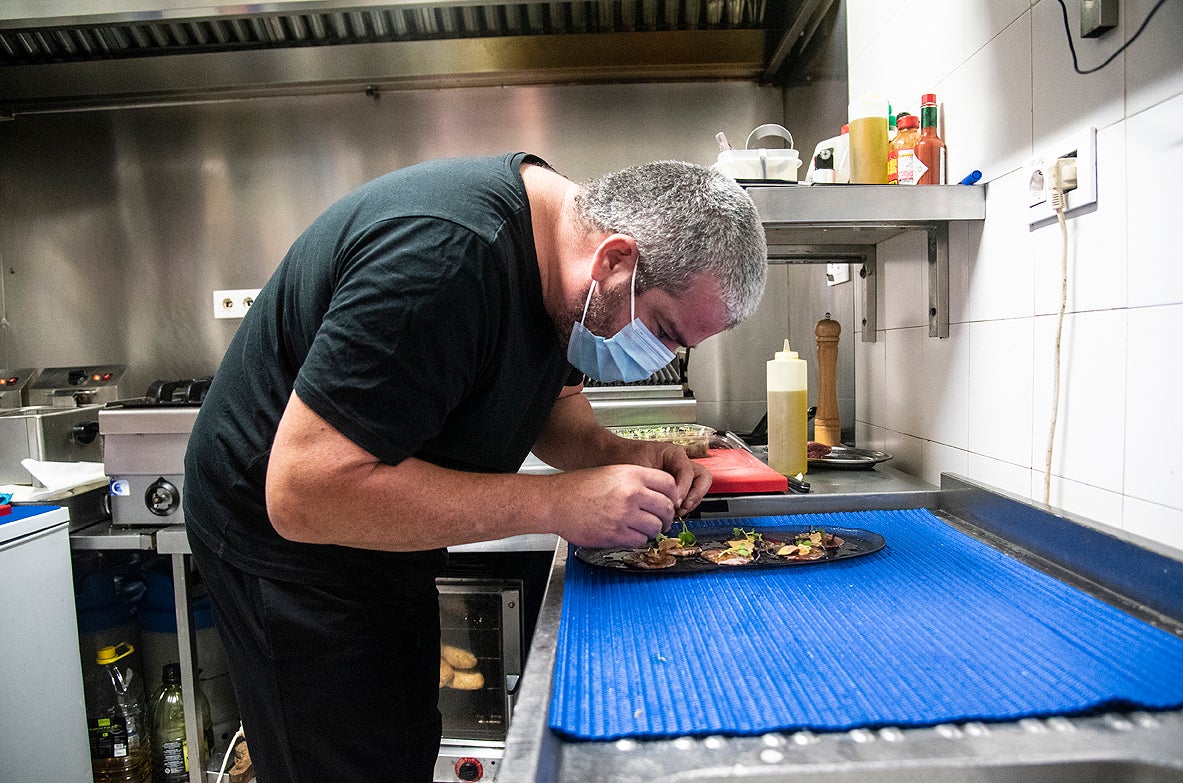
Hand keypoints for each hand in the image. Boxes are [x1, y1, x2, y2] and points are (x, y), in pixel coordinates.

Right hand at [550, 464, 678, 548]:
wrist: (556, 502)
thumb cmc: (578, 487)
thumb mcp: (611, 473)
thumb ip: (635, 481)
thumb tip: (656, 495)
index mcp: (631, 474)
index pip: (669, 484)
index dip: (673, 495)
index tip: (671, 501)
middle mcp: (631, 494)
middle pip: (666, 507)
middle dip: (667, 516)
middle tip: (663, 519)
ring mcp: (625, 515)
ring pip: (656, 527)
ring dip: (653, 530)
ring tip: (645, 528)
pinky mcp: (616, 535)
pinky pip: (640, 540)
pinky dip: (639, 539)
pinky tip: (630, 534)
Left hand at [614, 440, 712, 517]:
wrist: (612, 458)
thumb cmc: (623, 458)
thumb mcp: (639, 468)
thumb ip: (655, 482)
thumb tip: (671, 501)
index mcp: (674, 453)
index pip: (689, 471)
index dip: (684, 488)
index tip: (674, 500)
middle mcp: (680, 463)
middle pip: (703, 479)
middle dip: (695, 495)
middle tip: (681, 508)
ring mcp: (679, 476)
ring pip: (698, 490)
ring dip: (690, 503)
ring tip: (673, 512)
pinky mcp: (675, 487)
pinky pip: (687, 497)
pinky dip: (682, 506)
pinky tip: (668, 512)